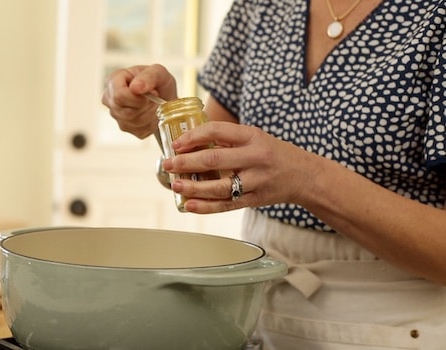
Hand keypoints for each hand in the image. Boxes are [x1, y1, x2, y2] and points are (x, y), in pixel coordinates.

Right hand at [101, 64, 177, 138]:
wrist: (164, 97)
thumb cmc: (158, 82)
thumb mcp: (158, 72)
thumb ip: (148, 76)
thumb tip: (135, 88)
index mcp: (113, 80)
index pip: (119, 96)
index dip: (138, 98)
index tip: (152, 93)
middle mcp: (110, 98)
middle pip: (125, 111)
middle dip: (145, 107)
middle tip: (155, 99)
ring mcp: (115, 114)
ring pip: (133, 122)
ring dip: (149, 115)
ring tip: (154, 105)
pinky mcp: (124, 127)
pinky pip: (138, 130)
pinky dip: (150, 124)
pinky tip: (151, 114)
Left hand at [162, 121, 318, 212]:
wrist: (305, 176)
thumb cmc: (273, 153)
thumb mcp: (255, 137)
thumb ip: (228, 139)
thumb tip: (190, 142)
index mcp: (252, 136)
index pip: (218, 130)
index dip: (194, 136)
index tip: (177, 143)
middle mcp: (255, 157)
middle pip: (215, 159)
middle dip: (187, 162)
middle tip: (168, 164)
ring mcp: (256, 180)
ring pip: (220, 186)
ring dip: (193, 187)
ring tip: (175, 184)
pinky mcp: (255, 199)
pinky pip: (227, 205)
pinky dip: (206, 206)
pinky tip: (189, 205)